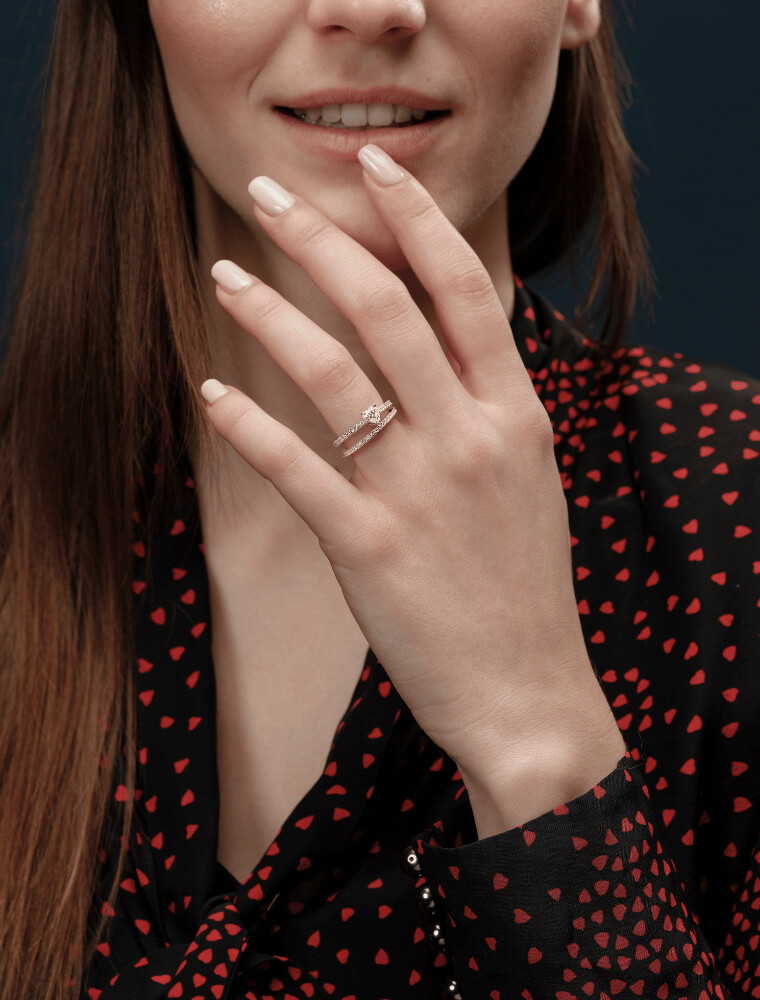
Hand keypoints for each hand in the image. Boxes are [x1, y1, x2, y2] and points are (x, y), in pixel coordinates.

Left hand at [199, 145, 604, 778]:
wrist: (528, 692)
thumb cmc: (525, 585)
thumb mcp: (531, 476)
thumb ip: (492, 405)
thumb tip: (450, 343)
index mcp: (517, 413)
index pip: (463, 287)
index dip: (415, 217)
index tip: (374, 168)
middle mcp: (469, 437)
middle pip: (386, 306)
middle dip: (321, 238)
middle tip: (269, 196)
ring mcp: (418, 491)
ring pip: (332, 372)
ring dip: (269, 313)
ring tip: (224, 276)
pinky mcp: (368, 546)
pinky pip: (296, 467)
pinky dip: (248, 424)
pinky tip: (214, 394)